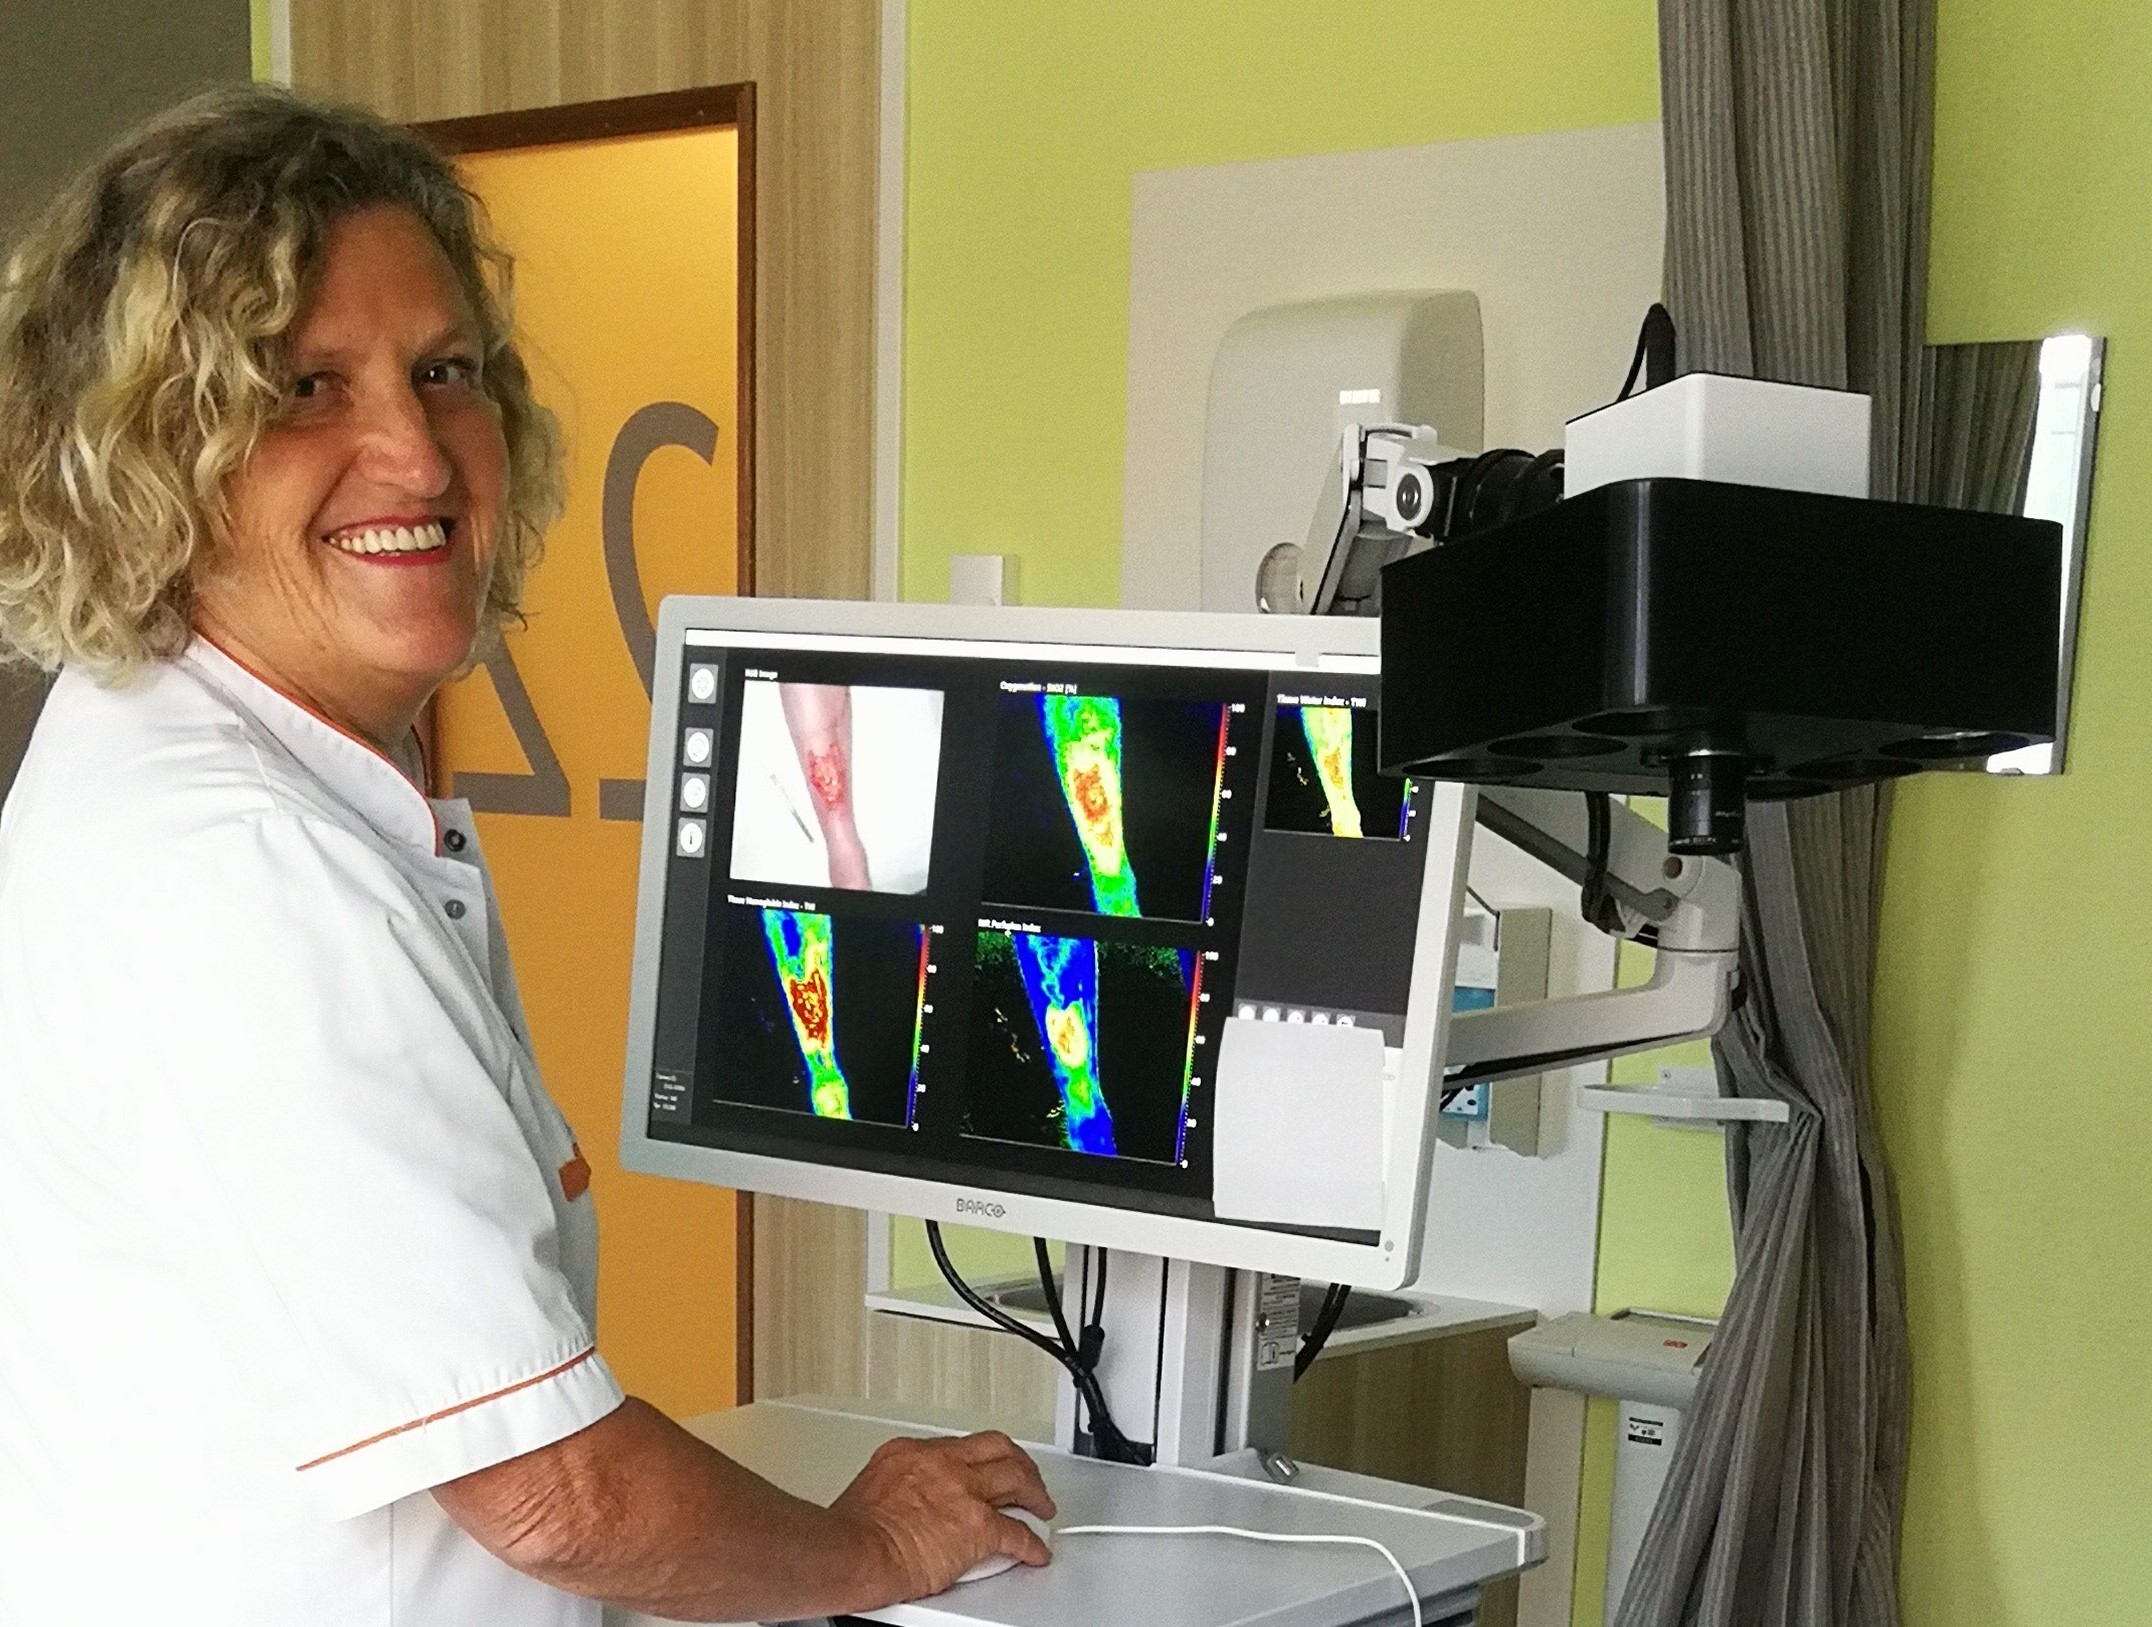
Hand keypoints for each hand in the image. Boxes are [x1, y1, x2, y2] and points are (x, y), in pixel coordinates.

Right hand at [829, 1431, 1056, 1599]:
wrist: (854, 1552)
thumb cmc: (851, 1532)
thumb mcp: (870, 1488)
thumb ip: (896, 1489)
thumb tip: (902, 1506)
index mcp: (911, 1452)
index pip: (956, 1447)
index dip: (973, 1460)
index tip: (978, 1470)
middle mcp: (943, 1463)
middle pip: (995, 1449)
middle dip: (1015, 1461)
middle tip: (1024, 1475)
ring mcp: (965, 1491)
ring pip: (1016, 1478)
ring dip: (1033, 1492)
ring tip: (1040, 1504)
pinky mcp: (979, 1526)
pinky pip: (1017, 1534)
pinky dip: (1031, 1543)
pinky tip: (1036, 1550)